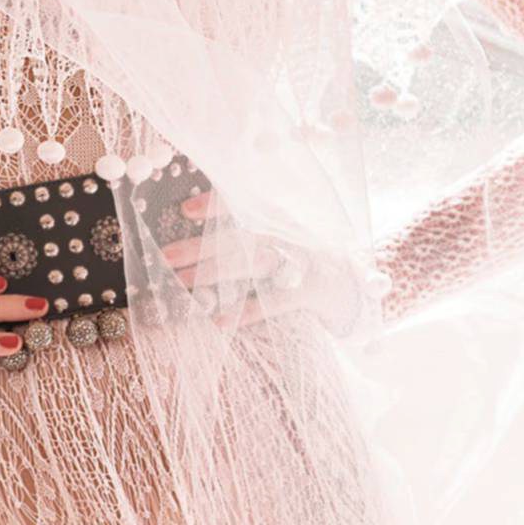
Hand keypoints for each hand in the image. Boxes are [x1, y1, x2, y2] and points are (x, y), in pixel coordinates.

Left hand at [161, 190, 386, 339]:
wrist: (357, 283)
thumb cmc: (308, 255)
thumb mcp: (285, 232)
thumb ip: (250, 227)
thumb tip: (194, 218)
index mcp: (283, 215)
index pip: (247, 204)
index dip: (217, 205)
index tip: (186, 209)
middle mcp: (292, 233)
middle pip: (241, 236)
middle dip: (202, 246)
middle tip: (166, 255)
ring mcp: (304, 260)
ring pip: (254, 263)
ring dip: (216, 272)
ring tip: (182, 281)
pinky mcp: (313, 291)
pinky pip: (276, 301)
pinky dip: (248, 311)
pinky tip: (220, 320)